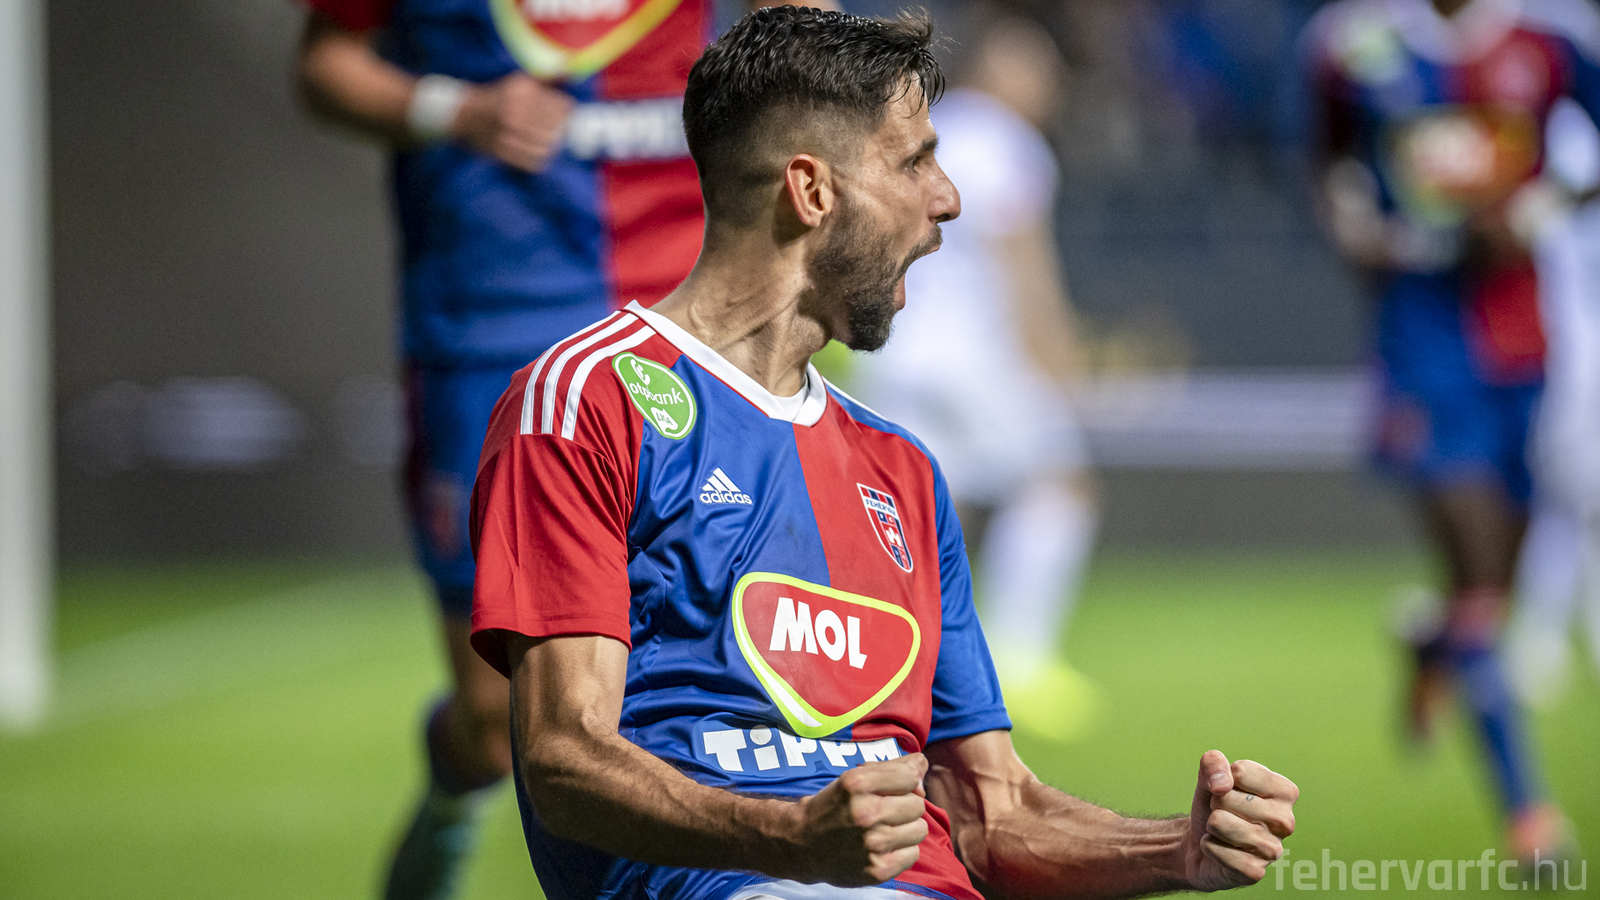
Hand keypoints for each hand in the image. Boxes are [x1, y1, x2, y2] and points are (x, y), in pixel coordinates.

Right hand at [452, 72, 573, 171]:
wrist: (464, 116)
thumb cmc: (498, 98)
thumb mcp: (519, 82)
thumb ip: (546, 79)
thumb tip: (569, 72)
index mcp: (522, 91)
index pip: (561, 106)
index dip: (566, 111)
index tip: (564, 114)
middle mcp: (515, 111)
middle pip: (556, 127)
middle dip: (560, 129)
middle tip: (556, 130)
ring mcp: (508, 133)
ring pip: (547, 146)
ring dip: (551, 145)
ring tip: (547, 141)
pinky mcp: (502, 151)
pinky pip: (533, 162)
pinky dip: (539, 159)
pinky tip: (537, 151)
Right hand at [785, 753, 929, 885]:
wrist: (802, 844)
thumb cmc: (833, 806)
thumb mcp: (854, 777)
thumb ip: (892, 767)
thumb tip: (922, 766)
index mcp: (858, 784)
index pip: (911, 777)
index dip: (907, 781)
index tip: (895, 787)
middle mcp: (865, 813)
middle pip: (918, 804)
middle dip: (905, 805)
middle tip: (885, 810)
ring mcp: (872, 844)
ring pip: (920, 829)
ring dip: (906, 828)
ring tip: (886, 829)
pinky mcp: (877, 870)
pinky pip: (913, 854)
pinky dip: (902, 850)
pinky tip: (884, 847)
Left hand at [1183, 750, 1297, 890]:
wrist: (1199, 843)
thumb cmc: (1214, 806)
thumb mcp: (1211, 777)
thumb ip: (1214, 763)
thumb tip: (1222, 784)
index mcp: (1285, 792)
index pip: (1240, 771)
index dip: (1223, 779)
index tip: (1230, 792)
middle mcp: (1286, 821)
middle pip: (1226, 797)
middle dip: (1215, 804)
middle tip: (1225, 814)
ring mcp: (1273, 850)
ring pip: (1218, 822)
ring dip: (1210, 826)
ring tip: (1222, 832)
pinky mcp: (1255, 872)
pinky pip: (1215, 849)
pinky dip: (1208, 847)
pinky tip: (1220, 850)